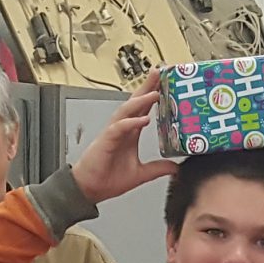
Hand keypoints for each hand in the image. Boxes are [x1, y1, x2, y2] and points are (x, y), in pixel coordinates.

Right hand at [67, 87, 178, 204]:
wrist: (90, 189)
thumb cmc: (107, 178)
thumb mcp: (140, 174)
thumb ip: (158, 168)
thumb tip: (174, 168)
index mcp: (130, 134)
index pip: (143, 109)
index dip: (153, 95)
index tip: (164, 84)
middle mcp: (122, 129)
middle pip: (135, 102)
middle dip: (147, 87)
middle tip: (159, 73)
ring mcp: (113, 133)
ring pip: (127, 110)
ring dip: (141, 101)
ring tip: (155, 93)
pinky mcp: (106, 141)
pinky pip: (119, 128)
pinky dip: (131, 122)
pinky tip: (142, 119)